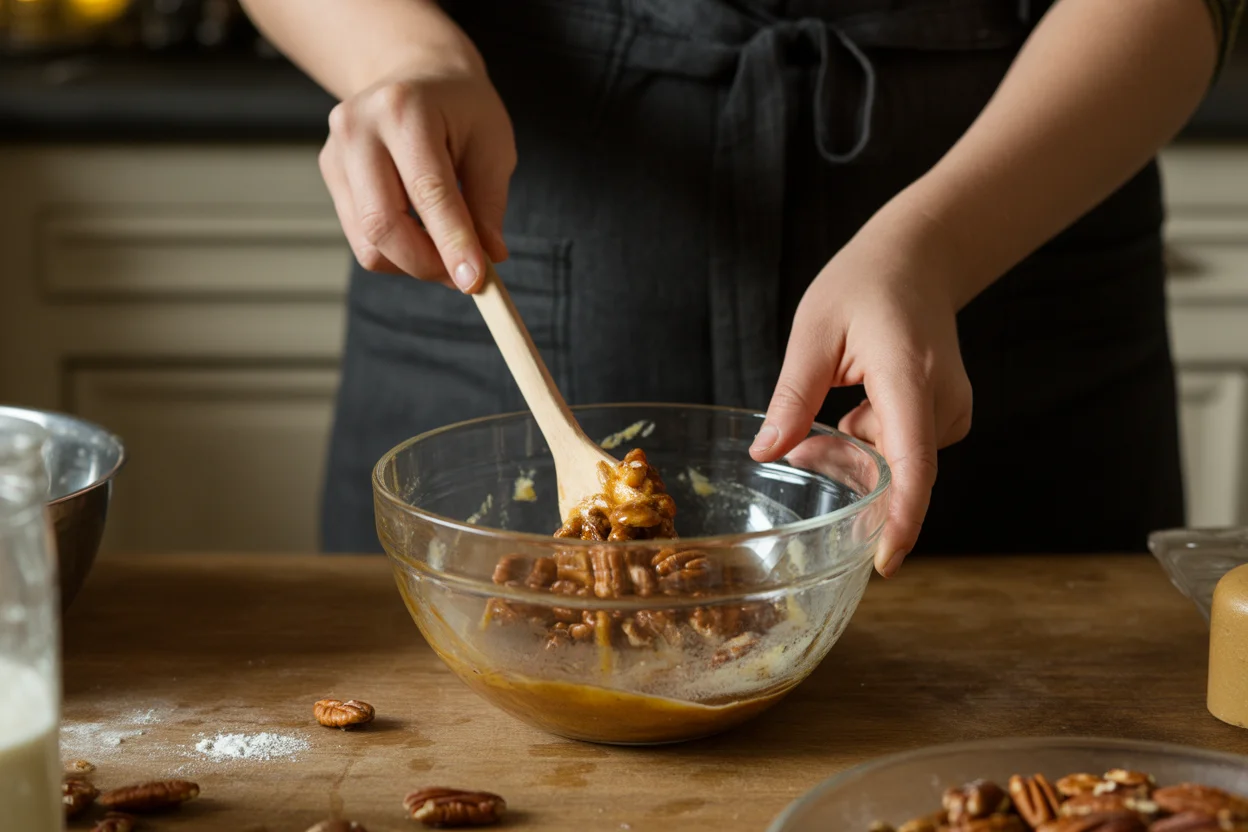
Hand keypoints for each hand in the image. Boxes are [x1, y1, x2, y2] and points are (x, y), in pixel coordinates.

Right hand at [319, 50, 514, 291]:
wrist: (414, 73)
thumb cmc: (461, 108)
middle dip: (428, 264)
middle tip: (466, 276)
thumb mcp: (492, 144)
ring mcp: (337, 152)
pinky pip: (361, 238)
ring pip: (368, 242)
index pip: (428, 192)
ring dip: (413, 264)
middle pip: (383, 224)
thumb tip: (489, 258)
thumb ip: (489, 203)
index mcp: (404, 110)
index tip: (476, 281)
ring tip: (448, 254)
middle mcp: (358, 128)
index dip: (452, 243)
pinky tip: (423, 236)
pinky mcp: (330, 174)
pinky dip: (397, 252)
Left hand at [749, 220, 972, 577]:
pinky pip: (905, 449)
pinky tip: (856, 408)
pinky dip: (874, 441)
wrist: (919, 259)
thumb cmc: (864, 286)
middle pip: (894, 468)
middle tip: (804, 439)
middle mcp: (943, 399)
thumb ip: (793, 396)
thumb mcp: (813, 332)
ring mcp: (953, 409)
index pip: (913, 462)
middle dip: (846, 468)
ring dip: (856, 451)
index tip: (885, 561)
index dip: (900, 517)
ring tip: (832, 407)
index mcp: (908, 376)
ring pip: (896, 461)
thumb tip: (766, 453)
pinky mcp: (950, 416)